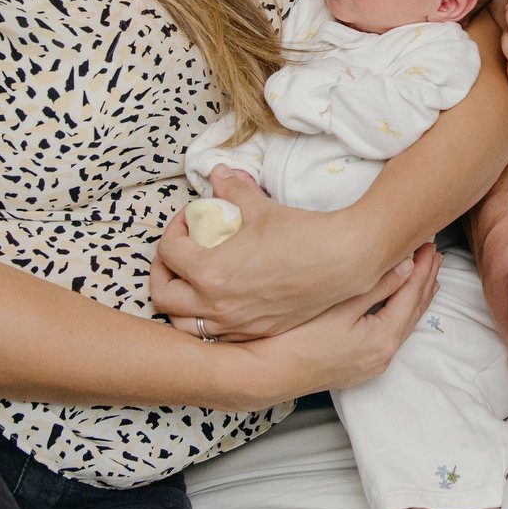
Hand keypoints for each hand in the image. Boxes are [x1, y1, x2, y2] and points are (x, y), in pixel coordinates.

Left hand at [151, 167, 356, 339]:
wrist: (343, 260)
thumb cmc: (301, 233)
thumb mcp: (259, 206)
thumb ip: (231, 190)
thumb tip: (218, 174)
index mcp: (209, 271)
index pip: (169, 251)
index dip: (175, 229)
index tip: (192, 219)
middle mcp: (216, 304)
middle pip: (164, 295)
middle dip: (164, 271)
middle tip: (179, 252)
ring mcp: (236, 323)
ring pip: (184, 324)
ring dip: (181, 302)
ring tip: (193, 283)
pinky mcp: (256, 332)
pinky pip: (217, 334)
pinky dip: (210, 319)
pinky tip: (223, 300)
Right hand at [218, 243, 441, 410]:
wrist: (265, 376)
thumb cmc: (295, 341)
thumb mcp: (337, 306)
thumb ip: (375, 286)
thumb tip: (406, 265)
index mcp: (382, 338)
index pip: (412, 294)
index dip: (422, 267)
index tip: (429, 243)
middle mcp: (383, 355)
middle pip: (414, 310)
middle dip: (425, 280)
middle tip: (434, 253)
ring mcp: (372, 363)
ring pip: (404, 322)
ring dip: (415, 297)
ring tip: (425, 275)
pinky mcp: (360, 365)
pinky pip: (391, 333)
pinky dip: (400, 312)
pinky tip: (398, 304)